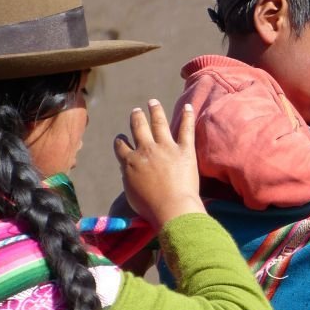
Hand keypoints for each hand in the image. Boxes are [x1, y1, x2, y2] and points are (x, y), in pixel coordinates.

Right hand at [113, 100, 205, 228]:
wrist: (172, 208)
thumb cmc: (151, 207)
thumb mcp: (131, 193)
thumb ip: (129, 178)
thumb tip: (128, 171)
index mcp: (130, 162)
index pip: (121, 146)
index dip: (120, 140)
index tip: (121, 137)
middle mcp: (146, 150)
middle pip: (138, 128)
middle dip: (136, 117)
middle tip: (136, 111)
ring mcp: (166, 148)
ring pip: (158, 123)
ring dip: (155, 111)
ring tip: (153, 102)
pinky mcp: (185, 150)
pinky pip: (186, 129)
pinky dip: (188, 116)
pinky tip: (188, 106)